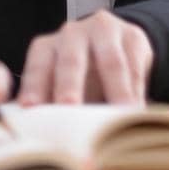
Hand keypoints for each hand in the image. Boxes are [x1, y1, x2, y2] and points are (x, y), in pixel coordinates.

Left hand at [18, 10, 152, 105]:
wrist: (116, 47)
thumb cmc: (80, 76)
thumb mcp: (60, 87)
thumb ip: (50, 106)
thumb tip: (38, 138)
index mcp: (47, 48)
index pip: (38, 67)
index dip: (34, 86)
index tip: (30, 107)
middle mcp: (72, 34)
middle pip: (71, 61)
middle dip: (70, 85)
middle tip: (69, 107)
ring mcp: (103, 31)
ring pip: (110, 62)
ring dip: (116, 91)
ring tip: (120, 114)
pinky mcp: (132, 36)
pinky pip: (134, 65)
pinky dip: (136, 90)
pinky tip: (138, 109)